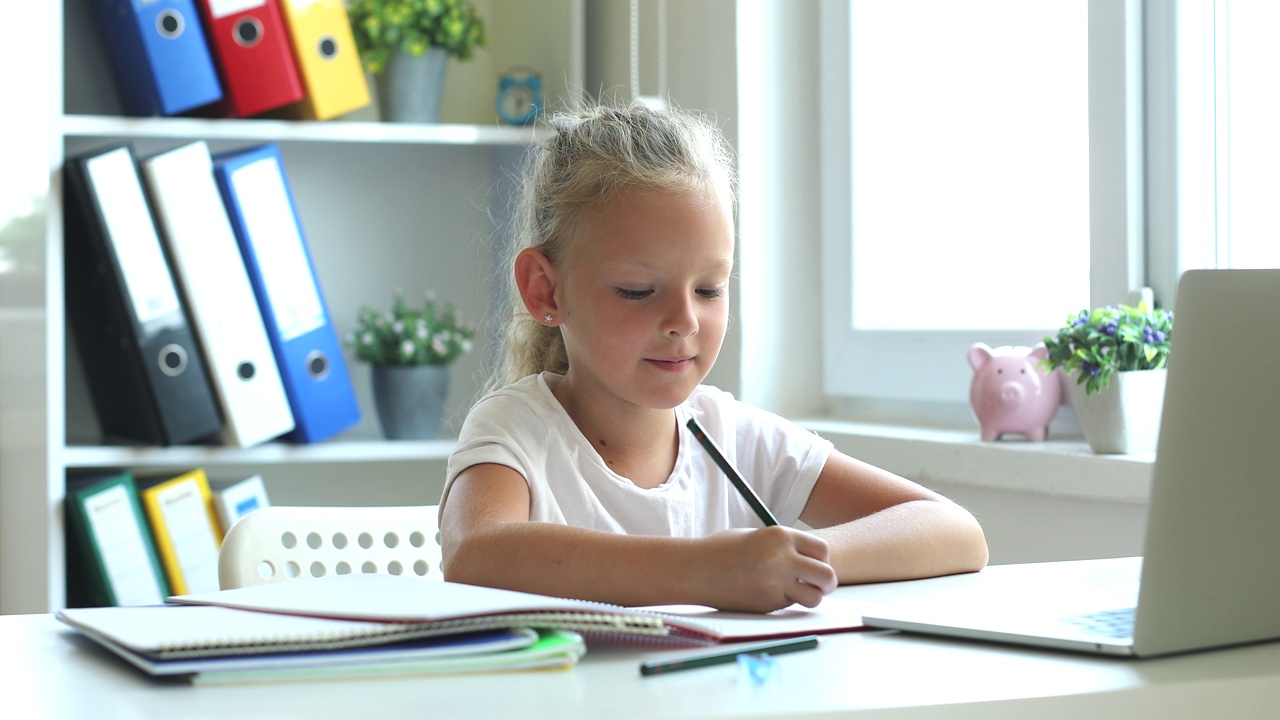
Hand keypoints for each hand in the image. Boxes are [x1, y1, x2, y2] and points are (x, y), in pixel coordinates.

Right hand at [693, 527, 836, 612]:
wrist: (694, 569)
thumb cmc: (721, 551)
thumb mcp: (755, 536)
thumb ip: (782, 546)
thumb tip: (807, 560)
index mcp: (780, 536)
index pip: (822, 550)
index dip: (822, 560)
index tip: (815, 565)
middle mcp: (782, 558)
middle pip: (826, 575)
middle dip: (826, 583)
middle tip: (818, 586)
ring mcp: (775, 582)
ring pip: (814, 597)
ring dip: (810, 597)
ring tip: (796, 594)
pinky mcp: (767, 603)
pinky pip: (790, 605)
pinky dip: (786, 603)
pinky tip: (768, 594)